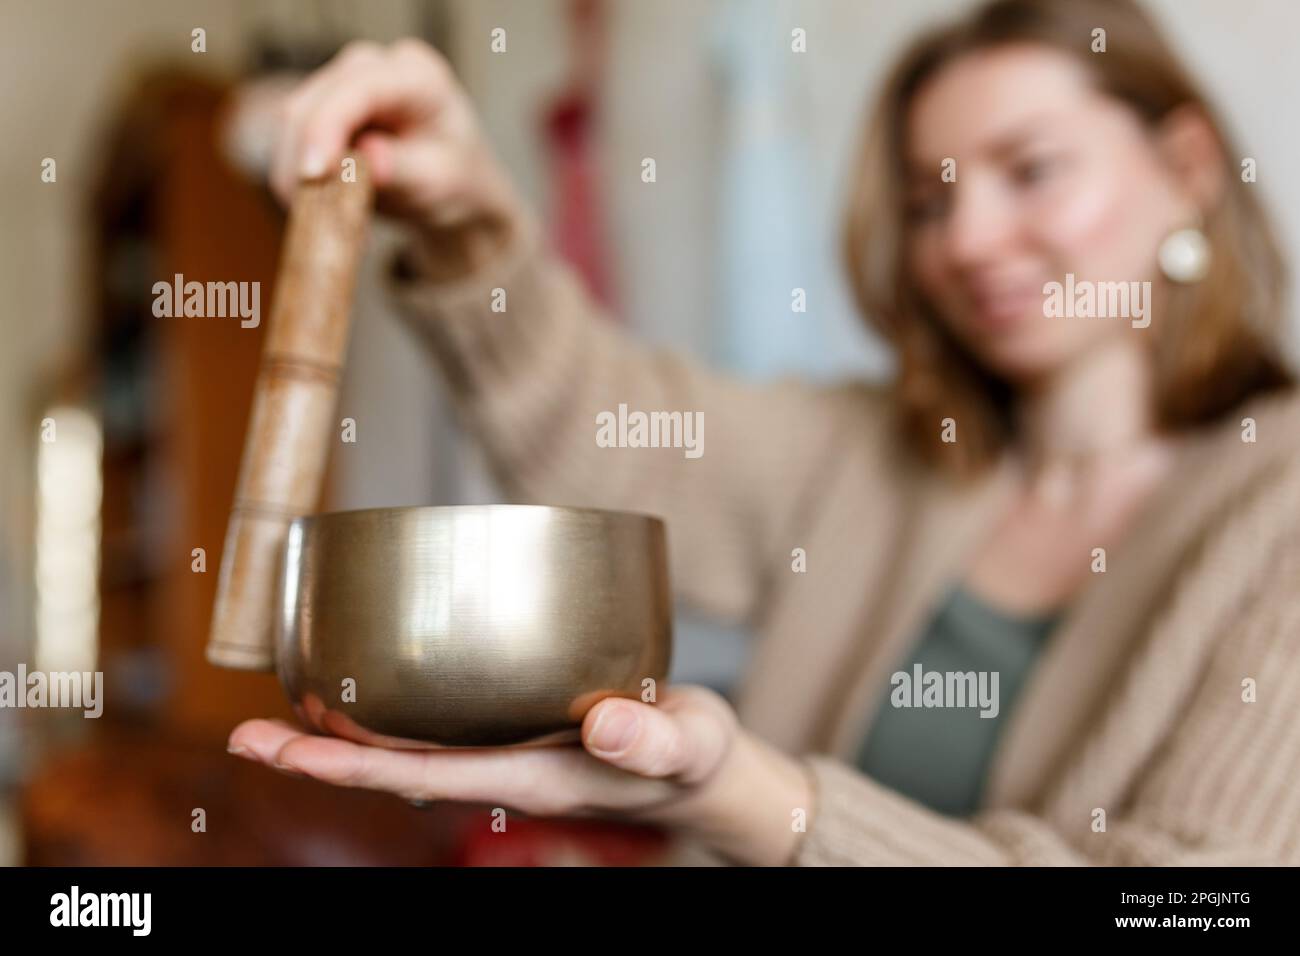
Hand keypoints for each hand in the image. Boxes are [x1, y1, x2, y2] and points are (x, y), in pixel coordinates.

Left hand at [228, 685, 812, 865]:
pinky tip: (377, 684)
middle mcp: (505, 768)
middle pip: (392, 766)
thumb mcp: (689, 744)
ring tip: (286, 708)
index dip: (346, 761)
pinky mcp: (521, 728)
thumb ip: (653, 737)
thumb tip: (604, 721)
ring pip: (410, 746)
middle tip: (243, 735)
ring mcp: (509, 753)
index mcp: (530, 774)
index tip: (281, 746)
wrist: (708, 776)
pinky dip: (395, 707)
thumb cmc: (697, 760)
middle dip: (319, 753)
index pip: (419, 771)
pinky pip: (443, 724)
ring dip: (345, 733)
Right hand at [271, 38, 523, 271]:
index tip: (311, 174)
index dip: (327, 128)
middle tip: (316, 222)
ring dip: (295, 175)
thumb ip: (403, 168)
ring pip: (292, 122)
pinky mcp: (321, 105)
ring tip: (324, 222)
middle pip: (313, 104)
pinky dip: (296, 176)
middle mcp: (373, 66)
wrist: (453, 183)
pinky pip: (291, 139)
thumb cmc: (455, 178)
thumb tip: (370, 158)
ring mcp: (342, 81)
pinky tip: (319, 208)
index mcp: (417, 75)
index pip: (358, 90)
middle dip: (304, 162)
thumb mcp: (439, 182)